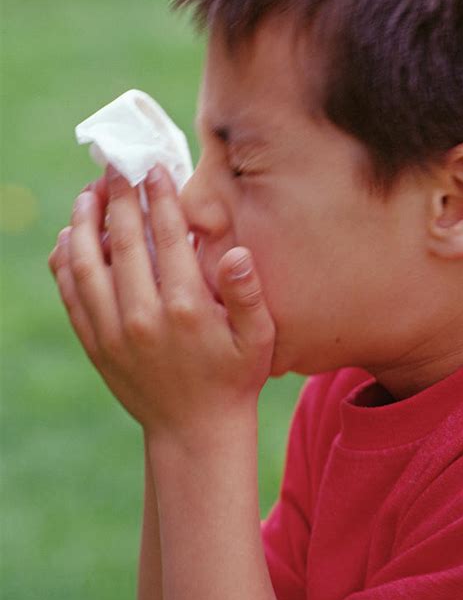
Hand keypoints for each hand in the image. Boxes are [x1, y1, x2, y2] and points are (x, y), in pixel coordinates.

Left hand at [48, 164, 275, 441]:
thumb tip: (235, 252)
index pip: (167, 236)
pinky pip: (71, 295)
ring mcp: (113, 331)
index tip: (152, 169)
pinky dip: (65, 263)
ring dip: (83, 222)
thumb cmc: (232, 379)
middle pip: (122, 240)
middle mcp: (143, 316)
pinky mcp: (96, 345)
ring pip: (86, 263)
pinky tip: (70, 238)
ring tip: (87, 194)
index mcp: (186, 308)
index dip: (159, 197)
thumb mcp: (259, 339)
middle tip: (116, 168)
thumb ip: (247, 294)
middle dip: (118, 196)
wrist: (194, 431)